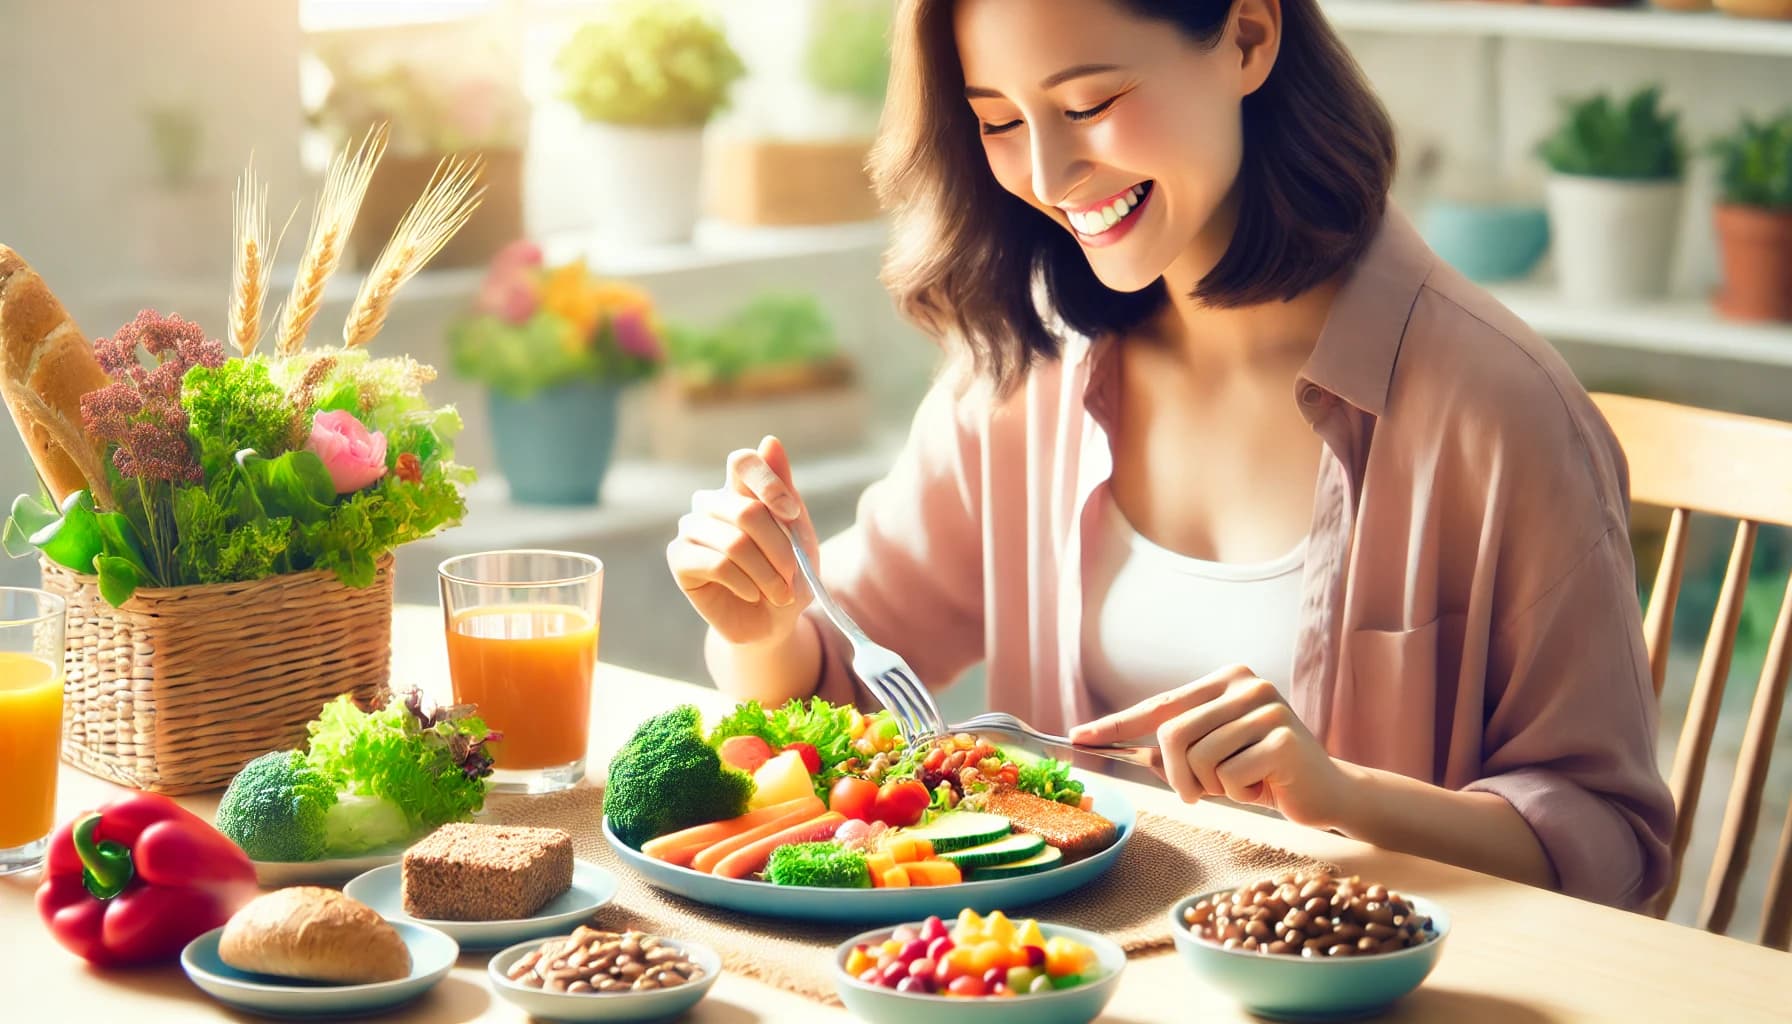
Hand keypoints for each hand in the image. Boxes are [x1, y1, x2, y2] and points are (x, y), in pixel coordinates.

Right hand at [667, 436, 819, 646]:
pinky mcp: (679, 558)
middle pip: (746, 510)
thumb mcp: (799, 534)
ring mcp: (691, 529)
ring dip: (766, 573)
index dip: (769, 483)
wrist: (771, 622)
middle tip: (793, 576)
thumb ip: (784, 490)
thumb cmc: (787, 575)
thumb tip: (770, 441)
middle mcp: (711, 503)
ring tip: (778, 592)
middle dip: (779, 549)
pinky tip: (752, 594)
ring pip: (734, 542)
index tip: (792, 513)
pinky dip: (745, 583)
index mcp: (740, 489)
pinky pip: (716, 564)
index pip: (743, 462)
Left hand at [1068, 665, 1349, 828]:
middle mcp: (1246, 684)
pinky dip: (1239, 794)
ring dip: (1211, 786)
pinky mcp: (1283, 739)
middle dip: (1175, 774)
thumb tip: (1120, 746)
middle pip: (1171, 734)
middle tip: (1197, 792)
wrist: (1328, 793)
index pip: (1159, 704)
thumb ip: (1170, 752)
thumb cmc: (1263, 774)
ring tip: (1242, 784)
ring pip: (1197, 758)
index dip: (1115, 725)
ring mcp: (1267, 708)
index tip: (1078, 737)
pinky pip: (1228, 777)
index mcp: (1226, 680)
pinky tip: (1266, 787)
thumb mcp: (1211, 760)